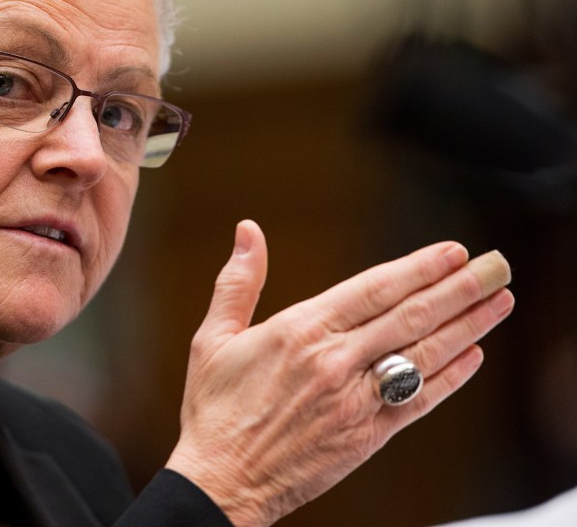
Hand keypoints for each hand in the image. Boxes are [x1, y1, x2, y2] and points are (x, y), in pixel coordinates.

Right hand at [166, 220, 513, 525]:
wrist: (223, 480)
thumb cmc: (216, 411)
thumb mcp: (214, 338)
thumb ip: (238, 282)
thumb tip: (247, 233)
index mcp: (299, 332)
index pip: (373, 289)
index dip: (417, 268)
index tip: (450, 251)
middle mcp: (334, 363)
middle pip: (409, 316)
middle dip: (457, 288)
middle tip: (493, 266)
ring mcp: (355, 400)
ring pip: (423, 354)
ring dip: (467, 326)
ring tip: (498, 301)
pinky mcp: (367, 435)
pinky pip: (418, 401)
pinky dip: (449, 378)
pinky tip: (472, 356)